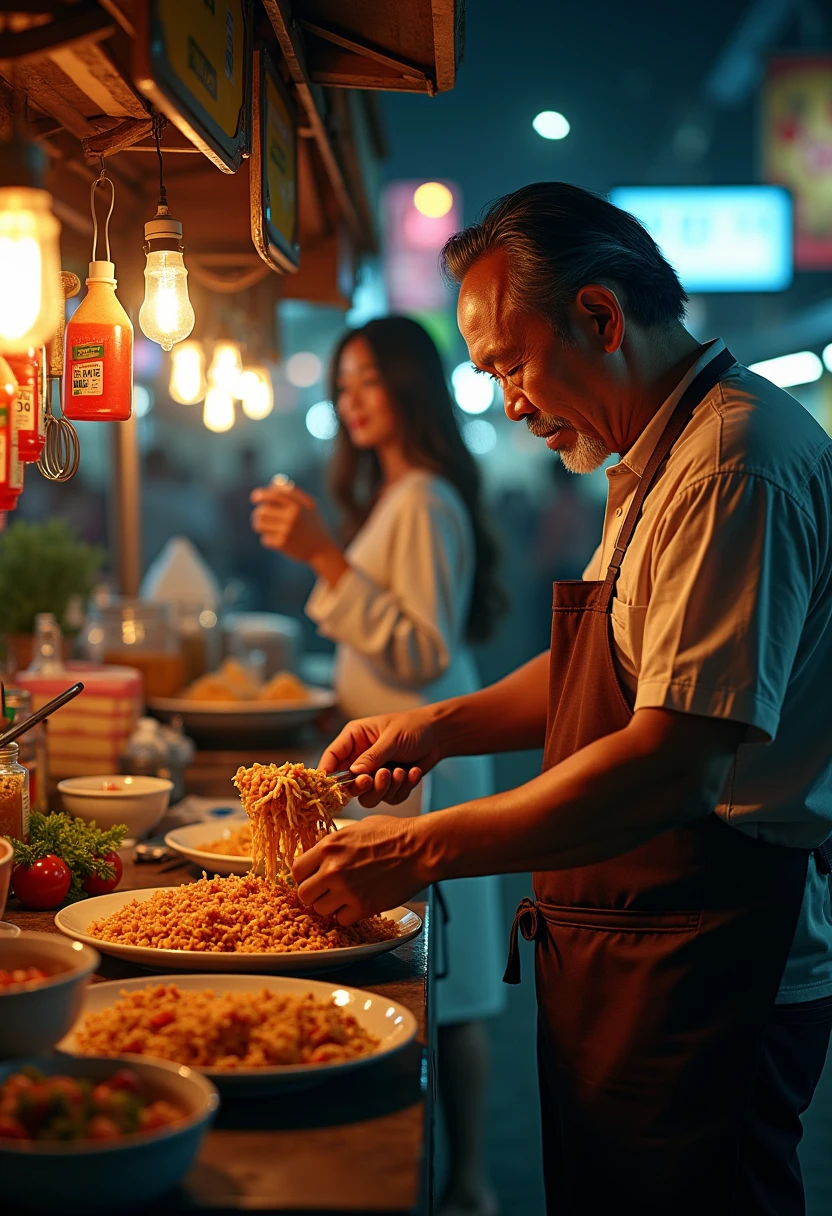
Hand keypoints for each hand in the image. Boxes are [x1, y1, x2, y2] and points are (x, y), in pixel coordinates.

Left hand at [250, 481, 340, 568]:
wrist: (322, 549)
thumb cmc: (314, 524)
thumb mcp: (309, 505)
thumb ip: (293, 492)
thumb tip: (274, 481)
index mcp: (297, 505)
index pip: (273, 495)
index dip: (261, 494)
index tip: (254, 498)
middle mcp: (292, 517)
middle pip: (262, 511)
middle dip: (258, 513)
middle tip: (259, 516)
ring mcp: (287, 531)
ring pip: (259, 525)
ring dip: (260, 526)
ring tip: (266, 528)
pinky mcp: (283, 544)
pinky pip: (265, 539)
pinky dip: (268, 539)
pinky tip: (277, 540)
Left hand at [292, 815, 427, 923]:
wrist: (420, 848)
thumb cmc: (393, 833)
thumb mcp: (356, 828)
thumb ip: (335, 844)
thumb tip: (322, 854)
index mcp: (329, 846)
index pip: (296, 870)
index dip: (304, 876)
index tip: (312, 877)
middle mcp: (333, 870)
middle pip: (304, 894)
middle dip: (314, 893)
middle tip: (326, 890)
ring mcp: (347, 890)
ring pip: (321, 910)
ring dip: (330, 905)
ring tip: (345, 896)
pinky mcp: (364, 907)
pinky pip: (342, 920)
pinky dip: (348, 915)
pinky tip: (358, 903)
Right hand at [320, 709, 442, 807]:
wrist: (439, 735)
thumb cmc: (414, 727)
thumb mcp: (392, 738)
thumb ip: (372, 756)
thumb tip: (353, 773)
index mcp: (355, 738)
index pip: (331, 757)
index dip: (327, 773)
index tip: (330, 787)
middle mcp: (360, 758)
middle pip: (347, 784)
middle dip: (362, 785)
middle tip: (375, 778)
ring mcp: (374, 773)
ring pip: (368, 796)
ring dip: (386, 788)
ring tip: (402, 772)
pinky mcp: (389, 785)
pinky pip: (389, 798)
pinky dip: (402, 789)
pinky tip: (414, 772)